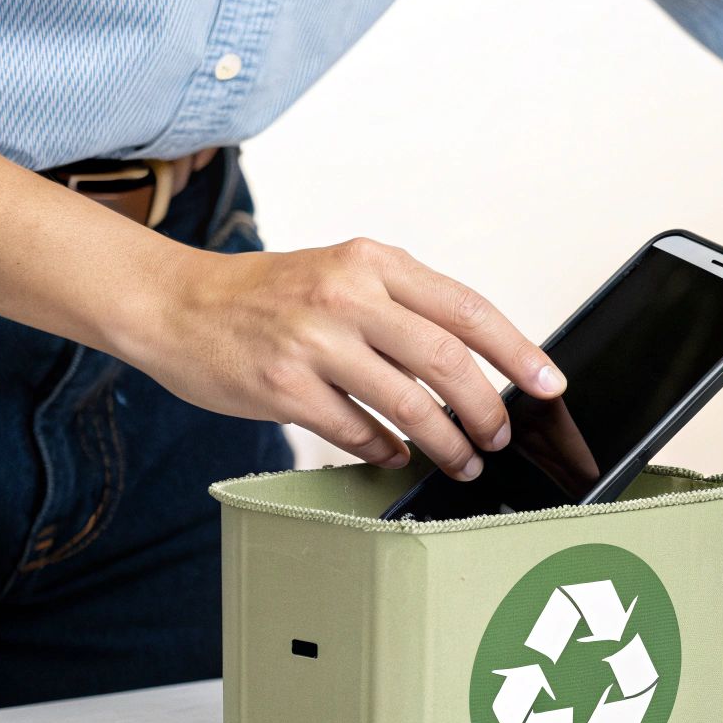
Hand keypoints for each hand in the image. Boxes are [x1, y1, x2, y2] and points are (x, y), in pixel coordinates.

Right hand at [136, 237, 565, 477]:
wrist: (175, 304)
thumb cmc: (268, 295)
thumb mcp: (342, 274)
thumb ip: (403, 308)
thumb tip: (476, 362)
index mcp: (372, 261)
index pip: (467, 308)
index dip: (518, 350)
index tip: (547, 383)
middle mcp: (347, 295)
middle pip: (448, 360)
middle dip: (487, 409)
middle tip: (500, 436)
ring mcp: (313, 342)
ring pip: (409, 404)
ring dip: (447, 443)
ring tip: (463, 460)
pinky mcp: (284, 388)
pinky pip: (358, 433)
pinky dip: (389, 451)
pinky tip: (399, 457)